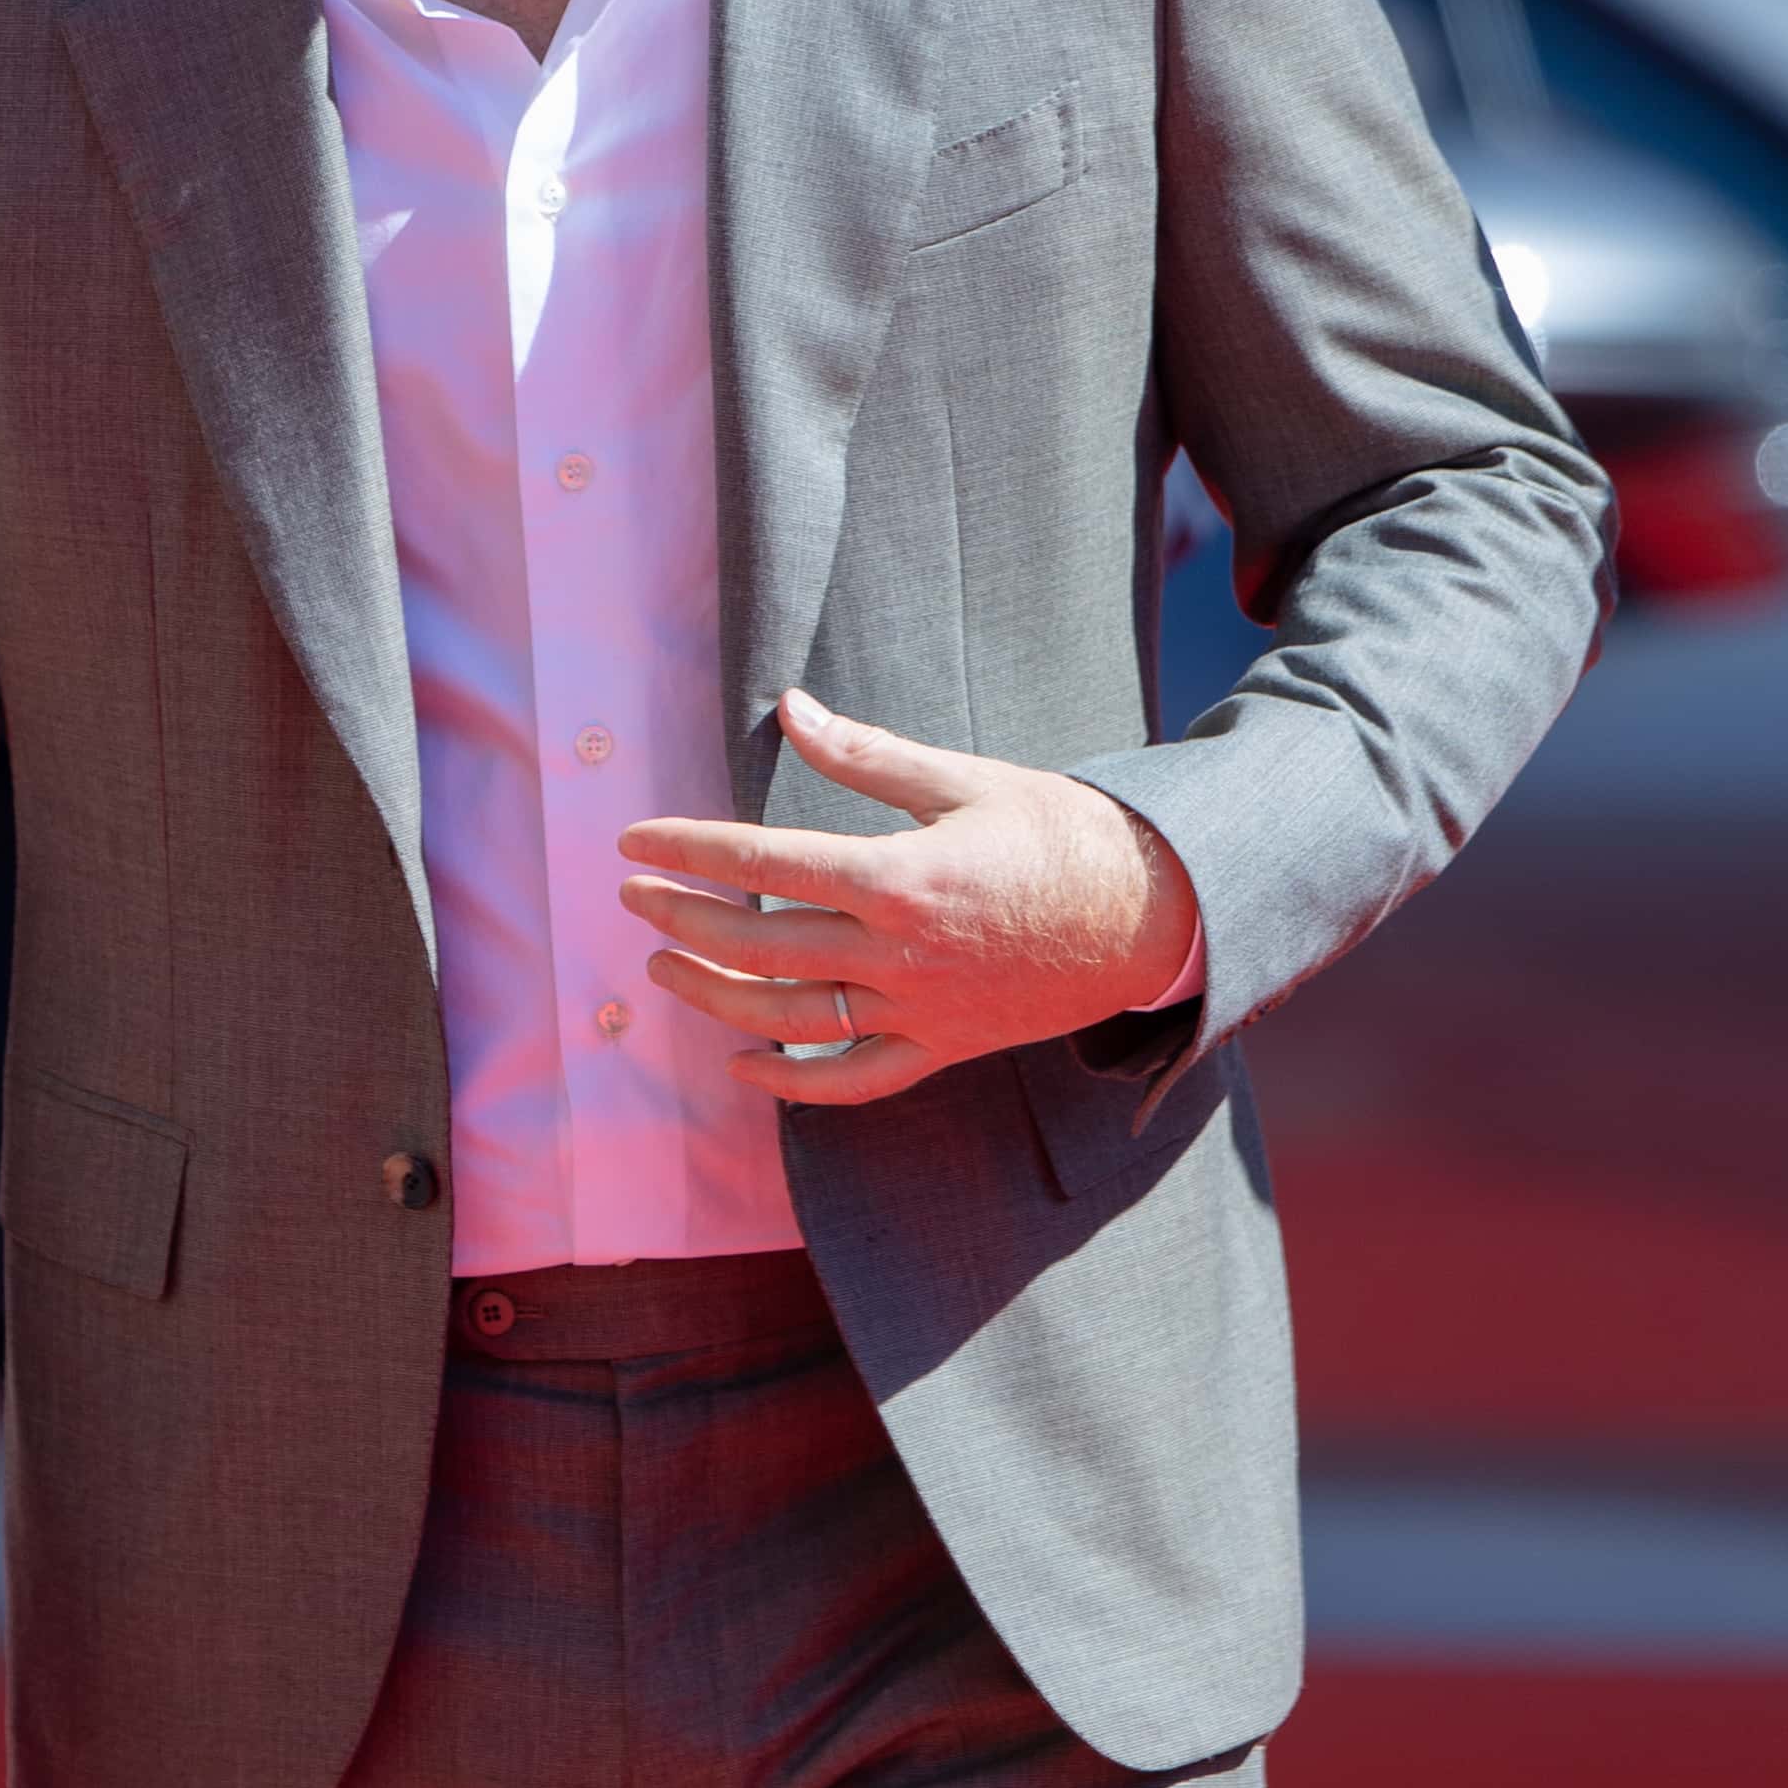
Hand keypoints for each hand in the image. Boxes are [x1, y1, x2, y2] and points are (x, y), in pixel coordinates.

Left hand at [617, 690, 1201, 1103]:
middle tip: (630, 897)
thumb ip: (866, 753)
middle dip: (681, 919)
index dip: (687, 851)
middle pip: (759, 944)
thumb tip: (791, 705)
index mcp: (899, 877)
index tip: (632, 842)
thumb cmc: (1062, 831)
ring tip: (663, 965)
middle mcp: (900, 954)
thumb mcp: (962, 778)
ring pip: (789, 1018)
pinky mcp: (945, 1048)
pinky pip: (853, 1080)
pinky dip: (791, 1083)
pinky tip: (742, 1064)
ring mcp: (921, 1011)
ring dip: (714, 996)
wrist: (1157, 913)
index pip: (763, 863)